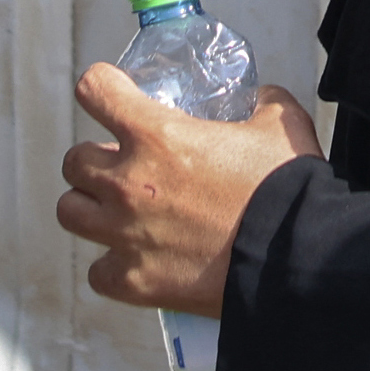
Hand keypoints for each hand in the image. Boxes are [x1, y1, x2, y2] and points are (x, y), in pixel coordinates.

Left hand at [56, 62, 321, 318]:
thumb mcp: (279, 123)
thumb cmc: (288, 188)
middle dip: (97, 159)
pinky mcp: (135, 282)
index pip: (94, 90)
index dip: (103, 88)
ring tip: (118, 212)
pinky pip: (98, 272)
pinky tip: (137, 260)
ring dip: (91, 207)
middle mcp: (127, 182)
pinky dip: (113, 266)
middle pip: (74, 160)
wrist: (299, 261)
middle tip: (126, 167)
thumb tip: (255, 100)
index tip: (114, 95)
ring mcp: (126, 235)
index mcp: (155, 134)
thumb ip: (259, 102)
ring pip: (70, 212)